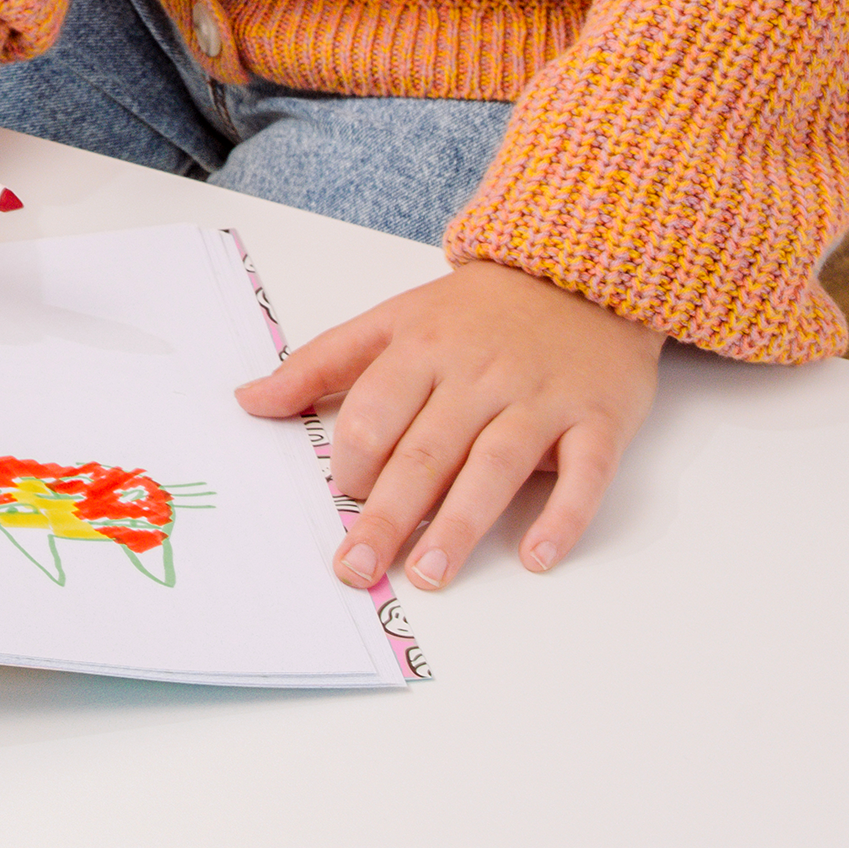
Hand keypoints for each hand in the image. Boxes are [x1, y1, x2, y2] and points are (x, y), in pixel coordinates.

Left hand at [236, 261, 662, 587]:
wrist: (581, 272)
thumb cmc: (477, 312)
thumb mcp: (393, 320)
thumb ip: (321, 363)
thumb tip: (250, 401)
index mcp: (422, 348)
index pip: (373, 412)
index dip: (352, 460)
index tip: (341, 496)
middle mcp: (479, 375)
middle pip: (425, 452)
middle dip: (386, 515)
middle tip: (357, 569)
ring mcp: (540, 398)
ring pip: (495, 466)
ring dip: (461, 525)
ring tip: (429, 575)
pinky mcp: (598, 418)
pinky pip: (584, 473)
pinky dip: (563, 516)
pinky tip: (537, 556)